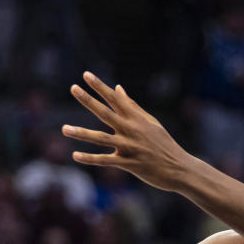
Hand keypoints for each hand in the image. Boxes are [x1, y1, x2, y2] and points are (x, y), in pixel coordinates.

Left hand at [64, 71, 196, 192]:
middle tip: (73, 88)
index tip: (86, 75)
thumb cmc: (163, 144)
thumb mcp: (151, 122)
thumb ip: (132, 106)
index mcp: (137, 118)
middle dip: (88, 100)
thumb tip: (118, 88)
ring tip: (64, 128)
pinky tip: (75, 155)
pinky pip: (106, 160)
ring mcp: (130, 147)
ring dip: (81, 133)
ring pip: (101, 138)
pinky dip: (90, 158)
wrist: (179, 168)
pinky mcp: (129, 164)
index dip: (100, 86)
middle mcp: (132, 130)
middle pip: (105, 113)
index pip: (115, 98)